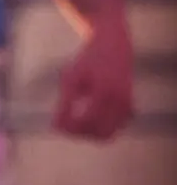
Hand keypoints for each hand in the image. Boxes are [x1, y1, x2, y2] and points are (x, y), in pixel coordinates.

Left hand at [53, 22, 134, 140]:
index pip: (85, 121)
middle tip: (62, 126)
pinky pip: (111, 130)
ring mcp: (128, 107)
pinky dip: (97, 129)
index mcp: (105, 91)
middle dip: (78, 134)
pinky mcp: (130, 110)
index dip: (68, 127)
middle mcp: (121, 101)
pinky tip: (84, 116)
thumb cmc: (87, 63)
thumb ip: (64, 103)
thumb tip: (55, 128)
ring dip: (88, 134)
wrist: (113, 48)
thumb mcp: (71, 78)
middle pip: (97, 133)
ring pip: (106, 135)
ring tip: (71, 121)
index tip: (53, 126)